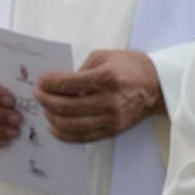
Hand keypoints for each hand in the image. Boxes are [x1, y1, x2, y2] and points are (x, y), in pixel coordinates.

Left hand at [34, 49, 161, 142]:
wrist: (156, 86)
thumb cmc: (130, 67)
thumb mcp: (104, 57)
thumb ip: (81, 69)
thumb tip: (59, 83)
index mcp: (106, 78)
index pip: (68, 84)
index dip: (49, 83)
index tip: (40, 81)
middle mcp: (108, 101)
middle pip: (66, 107)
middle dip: (46, 100)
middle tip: (38, 94)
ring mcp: (111, 119)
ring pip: (71, 126)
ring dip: (52, 118)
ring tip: (45, 110)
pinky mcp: (112, 131)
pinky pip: (82, 138)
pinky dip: (64, 134)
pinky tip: (55, 126)